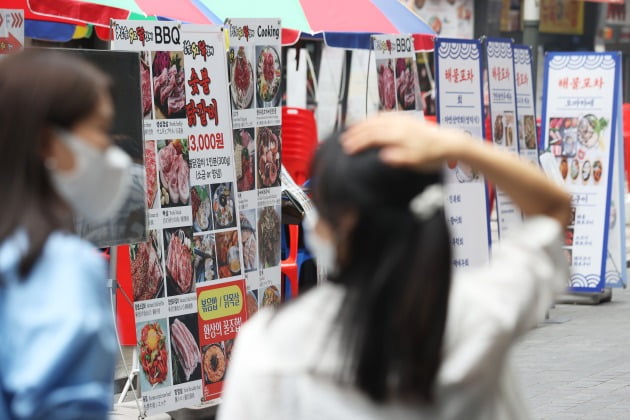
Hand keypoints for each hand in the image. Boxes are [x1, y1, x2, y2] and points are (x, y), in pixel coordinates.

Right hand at [341, 113, 464, 170]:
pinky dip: (373, 118)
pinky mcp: (406, 118)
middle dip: (356, 132)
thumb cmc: (433, 154)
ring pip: (377, 118)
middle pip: (372, 125)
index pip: (373, 136)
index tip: (347, 149)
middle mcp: (400, 124)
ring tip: (352, 129)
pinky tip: (370, 121)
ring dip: (363, 123)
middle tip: (344, 140)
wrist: (449, 143)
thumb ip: (400, 158)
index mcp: (400, 135)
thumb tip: (384, 156)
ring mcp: (402, 119)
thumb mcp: (417, 161)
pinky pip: (385, 114)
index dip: (358, 142)